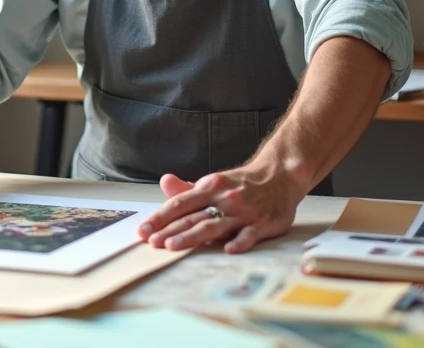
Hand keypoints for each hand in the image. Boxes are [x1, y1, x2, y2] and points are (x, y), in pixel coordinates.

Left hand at [137, 164, 305, 253]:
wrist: (280, 175)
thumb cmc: (241, 184)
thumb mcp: (214, 182)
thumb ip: (189, 189)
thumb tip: (164, 182)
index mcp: (209, 188)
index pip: (179, 204)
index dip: (159, 218)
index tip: (142, 231)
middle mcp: (223, 199)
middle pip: (192, 217)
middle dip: (170, 230)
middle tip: (152, 243)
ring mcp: (243, 212)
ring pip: (215, 225)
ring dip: (192, 236)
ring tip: (173, 247)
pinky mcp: (263, 223)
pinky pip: (250, 234)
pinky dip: (240, 241)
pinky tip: (229, 249)